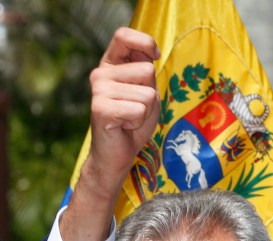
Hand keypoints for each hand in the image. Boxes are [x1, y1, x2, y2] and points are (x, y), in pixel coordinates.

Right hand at [88, 27, 160, 181]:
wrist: (117, 153)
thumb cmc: (134, 121)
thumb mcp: (146, 91)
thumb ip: (146, 72)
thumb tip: (150, 54)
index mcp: (110, 65)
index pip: (123, 36)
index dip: (144, 42)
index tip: (154, 56)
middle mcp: (100, 74)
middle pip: (147, 70)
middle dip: (151, 93)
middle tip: (135, 108)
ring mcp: (98, 90)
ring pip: (147, 94)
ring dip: (146, 110)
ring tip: (129, 118)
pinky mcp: (100, 108)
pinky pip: (139, 109)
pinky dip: (139, 121)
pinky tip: (124, 125)